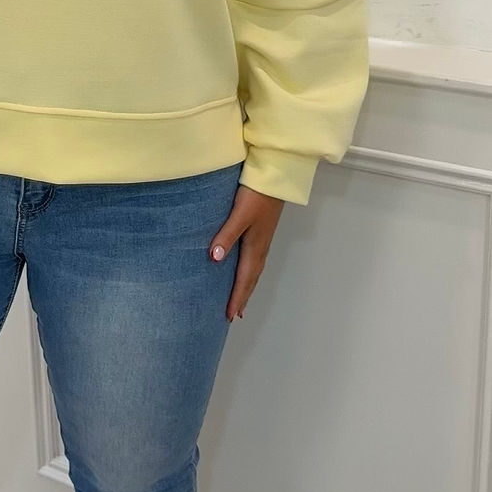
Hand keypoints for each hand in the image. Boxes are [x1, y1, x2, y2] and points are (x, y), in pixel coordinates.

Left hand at [207, 184, 285, 322]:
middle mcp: (261, 246)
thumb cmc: (256, 194)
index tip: (230, 316)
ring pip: (255, 269)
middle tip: (235, 315)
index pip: (244, 279)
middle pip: (251, 278)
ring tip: (240, 299)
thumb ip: (226, 235)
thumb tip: (214, 260)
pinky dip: (250, 271)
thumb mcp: (239, 214)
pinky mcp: (263, 229)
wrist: (277, 175)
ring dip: (247, 285)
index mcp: (255, 246)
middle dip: (243, 296)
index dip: (237, 297)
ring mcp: (263, 238)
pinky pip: (256, 259)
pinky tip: (245, 268)